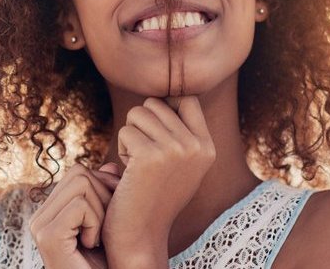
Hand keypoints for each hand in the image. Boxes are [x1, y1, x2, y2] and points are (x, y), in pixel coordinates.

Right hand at [29, 163, 120, 268]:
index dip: (105, 189)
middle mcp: (39, 218)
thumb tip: (110, 166)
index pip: (79, 172)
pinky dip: (97, 224)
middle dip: (104, 197)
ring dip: (101, 212)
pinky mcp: (48, 238)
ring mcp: (39, 227)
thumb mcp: (112, 222)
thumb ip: (106, 193)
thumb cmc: (110, 264)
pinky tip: (92, 247)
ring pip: (82, 183)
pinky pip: (82, 205)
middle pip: (80, 173)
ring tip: (96, 240)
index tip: (109, 221)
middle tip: (104, 232)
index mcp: (49, 212)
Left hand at [102, 96, 215, 263]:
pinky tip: (130, 172)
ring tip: (137, 163)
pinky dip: (121, 149)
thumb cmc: (153, 196)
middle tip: (144, 156)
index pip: (187, 98)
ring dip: (130, 135)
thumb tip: (166, 94)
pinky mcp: (151, 155)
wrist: (141, 235)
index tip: (155, 133)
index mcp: (208, 147)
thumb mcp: (180, 162)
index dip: (165, 108)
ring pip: (139, 112)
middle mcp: (197, 146)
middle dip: (143, 124)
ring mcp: (176, 149)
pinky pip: (126, 131)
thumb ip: (180, 131)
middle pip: (157, 103)